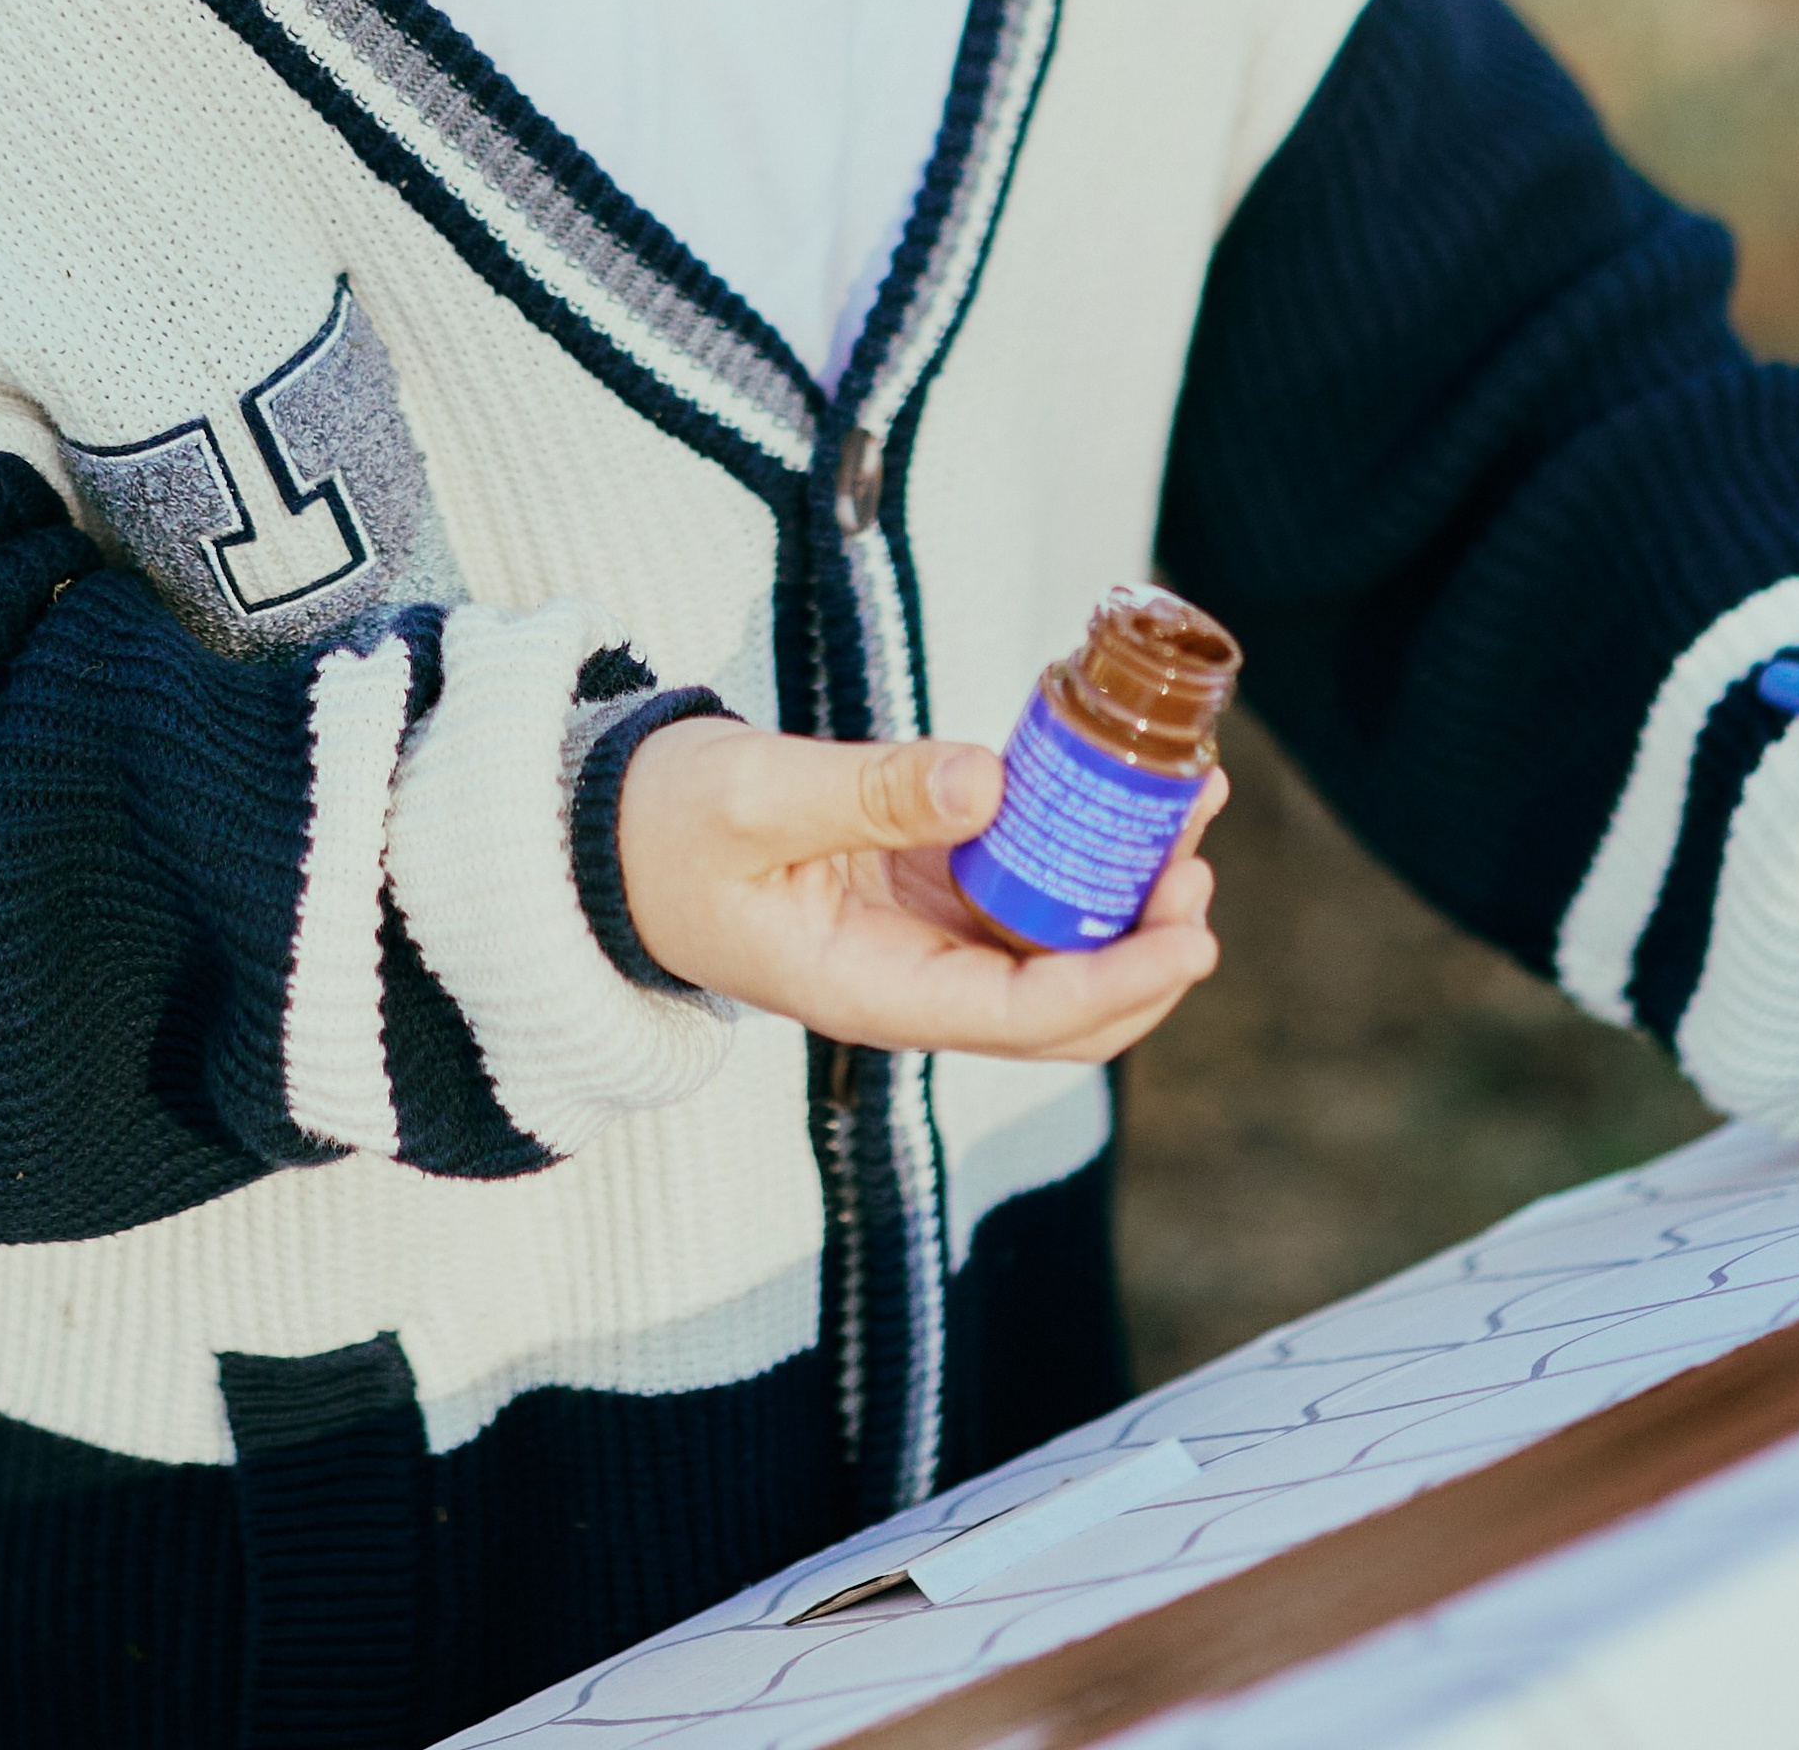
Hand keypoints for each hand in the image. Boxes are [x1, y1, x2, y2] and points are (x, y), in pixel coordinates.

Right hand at [618, 716, 1223, 1063]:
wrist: (602, 833)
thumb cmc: (663, 827)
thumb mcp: (755, 800)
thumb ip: (869, 793)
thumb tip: (991, 783)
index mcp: (867, 990)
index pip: (1021, 1015)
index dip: (1117, 982)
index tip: (1191, 935)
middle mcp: (907, 980)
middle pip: (1058, 1000)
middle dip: (1143, 944)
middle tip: (1196, 862)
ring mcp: (916, 936)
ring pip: (1049, 938)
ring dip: (1124, 890)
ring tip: (1188, 806)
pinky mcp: (919, 887)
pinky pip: (1018, 881)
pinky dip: (1074, 844)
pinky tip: (1117, 788)